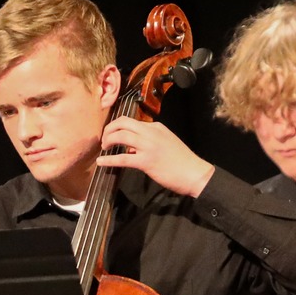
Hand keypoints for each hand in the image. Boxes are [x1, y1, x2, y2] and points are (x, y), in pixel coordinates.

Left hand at [93, 117, 214, 197]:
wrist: (194, 173)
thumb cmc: (181, 161)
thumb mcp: (166, 143)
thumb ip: (149, 142)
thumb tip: (130, 149)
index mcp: (156, 127)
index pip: (131, 121)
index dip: (117, 126)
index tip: (111, 134)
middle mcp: (151, 132)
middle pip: (123, 122)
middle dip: (109, 129)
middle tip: (104, 140)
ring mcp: (148, 146)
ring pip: (121, 136)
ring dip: (108, 140)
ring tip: (104, 148)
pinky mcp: (146, 161)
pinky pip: (122, 159)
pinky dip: (109, 160)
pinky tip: (101, 162)